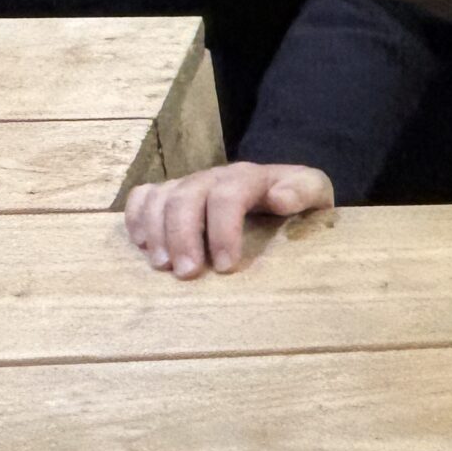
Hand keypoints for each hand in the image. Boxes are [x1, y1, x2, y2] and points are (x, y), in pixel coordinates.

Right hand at [123, 162, 333, 277]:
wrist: (284, 192)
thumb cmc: (298, 202)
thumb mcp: (315, 193)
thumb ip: (304, 191)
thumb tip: (280, 199)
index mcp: (251, 177)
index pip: (229, 194)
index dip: (222, 229)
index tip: (224, 266)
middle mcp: (215, 176)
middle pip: (187, 196)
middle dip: (183, 236)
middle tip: (186, 274)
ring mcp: (190, 184)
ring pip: (161, 197)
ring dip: (156, 231)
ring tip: (162, 266)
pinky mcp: (172, 194)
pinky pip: (143, 196)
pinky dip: (136, 218)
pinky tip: (141, 246)